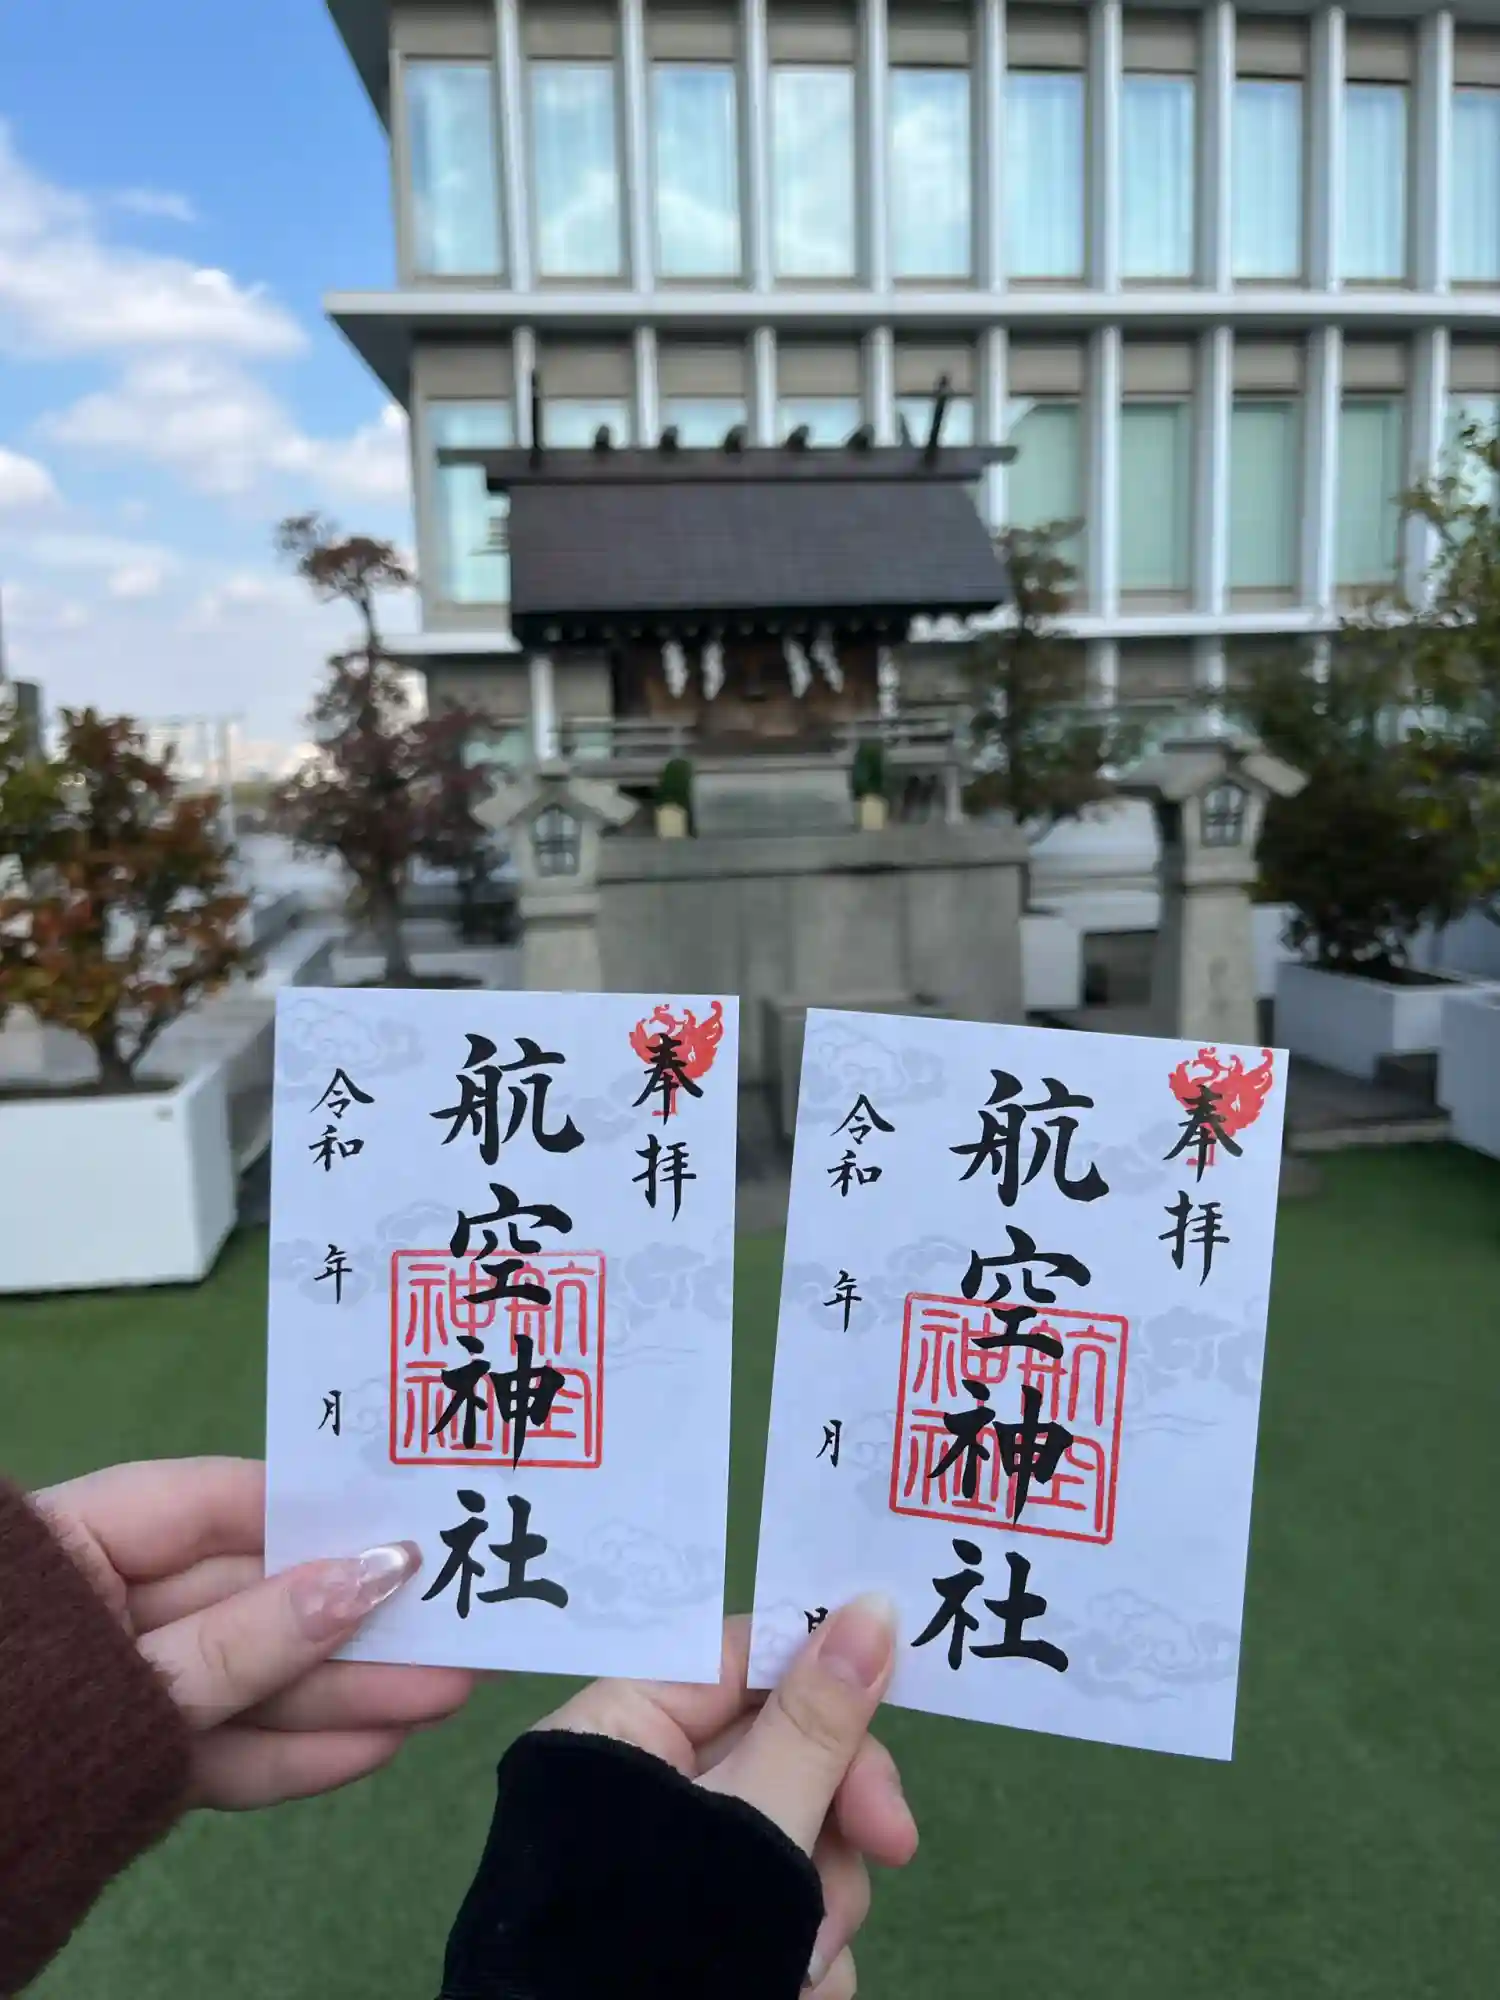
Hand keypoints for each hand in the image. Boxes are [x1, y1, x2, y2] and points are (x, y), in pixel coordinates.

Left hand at [33, 1456, 473, 1809]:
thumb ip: (246, 1636)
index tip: (410, 1522)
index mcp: (70, 1543)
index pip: (216, 1504)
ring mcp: (116, 1695)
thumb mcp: (119, 1676)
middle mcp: (100, 1608)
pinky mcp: (125, 1772)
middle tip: (458, 1627)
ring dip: (344, 1694)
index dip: (315, 1514)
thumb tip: (374, 1573)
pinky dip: (291, 1755)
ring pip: (246, 1681)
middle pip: (247, 1598)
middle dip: (354, 1621)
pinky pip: (218, 1751)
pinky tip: (370, 1751)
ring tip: (442, 1698)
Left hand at [536, 1599, 912, 1999]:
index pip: (745, 1660)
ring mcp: (673, 1868)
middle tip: (895, 1847)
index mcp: (626, 1730)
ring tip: (802, 1963)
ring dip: (823, 1904)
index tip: (898, 1705)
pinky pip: (780, 1909)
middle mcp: (645, 1789)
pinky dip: (802, 1952)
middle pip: (787, 1751)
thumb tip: (873, 1604)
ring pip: (797, 1842)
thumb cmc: (654, 1942)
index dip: (827, 1675)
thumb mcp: (753, 1823)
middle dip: (839, 1818)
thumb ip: (818, 1722)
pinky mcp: (699, 1934)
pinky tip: (794, 1991)